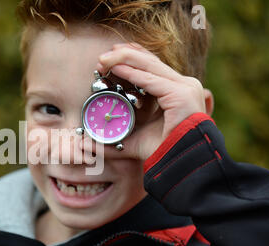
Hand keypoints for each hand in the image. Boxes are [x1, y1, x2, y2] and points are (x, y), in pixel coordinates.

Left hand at [81, 43, 211, 160]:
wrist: (180, 166)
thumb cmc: (161, 153)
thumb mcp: (131, 142)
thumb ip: (109, 141)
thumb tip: (84, 143)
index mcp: (175, 91)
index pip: (151, 66)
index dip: (130, 59)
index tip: (108, 57)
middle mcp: (183, 85)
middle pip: (149, 62)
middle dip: (123, 56)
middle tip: (101, 58)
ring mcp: (184, 88)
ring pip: (149, 65)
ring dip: (123, 60)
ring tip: (103, 60)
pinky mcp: (181, 94)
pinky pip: (151, 80)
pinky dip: (132, 73)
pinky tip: (116, 69)